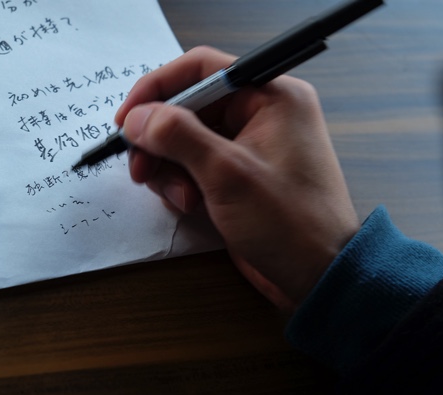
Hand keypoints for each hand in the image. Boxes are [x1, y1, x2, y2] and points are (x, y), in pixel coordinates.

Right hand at [114, 46, 359, 312]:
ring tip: (183, 199)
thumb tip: (135, 117)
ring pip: (186, 141)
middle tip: (141, 170)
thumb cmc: (287, 222)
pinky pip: (195, 167)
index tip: (125, 119)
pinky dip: (184, 185)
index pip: (201, 69)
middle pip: (188, 108)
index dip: (157, 89)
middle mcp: (260, 114)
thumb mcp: (227, 174)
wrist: (317, 277)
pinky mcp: (238, 177)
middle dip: (160, 140)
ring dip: (171, 169)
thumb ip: (177, 137)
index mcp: (271, 96)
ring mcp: (248, 148)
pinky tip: (192, 207)